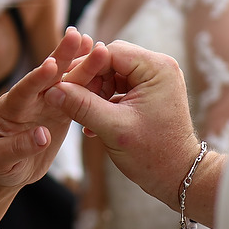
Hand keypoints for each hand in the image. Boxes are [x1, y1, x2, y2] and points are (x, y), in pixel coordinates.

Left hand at [0, 28, 93, 190]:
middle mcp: (29, 99)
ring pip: (66, 80)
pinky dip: (88, 78)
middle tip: (76, 36)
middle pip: (48, 75)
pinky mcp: (61, 108)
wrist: (10, 169)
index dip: (37, 78)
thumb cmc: (0, 167)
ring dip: (80, 62)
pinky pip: (76, 91)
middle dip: (62, 56)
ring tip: (95, 44)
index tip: (50, 64)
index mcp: (10, 108)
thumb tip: (43, 135)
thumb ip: (19, 147)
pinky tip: (101, 63)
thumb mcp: (2, 161)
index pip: (24, 90)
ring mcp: (46, 101)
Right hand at [45, 41, 200, 206]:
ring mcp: (156, 80)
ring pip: (113, 74)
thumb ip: (81, 106)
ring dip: (94, 93)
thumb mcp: (112, 128)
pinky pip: (120, 87)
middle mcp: (159, 67)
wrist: (178, 176)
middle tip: (68, 99)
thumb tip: (51, 90)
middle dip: (89, 81)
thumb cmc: (152, 154)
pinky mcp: (150, 93)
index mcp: (157, 68)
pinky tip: (92, 123)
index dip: (83, 67)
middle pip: (110, 61)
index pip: (109, 52)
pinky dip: (104, 101)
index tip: (62, 85)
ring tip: (81, 115)